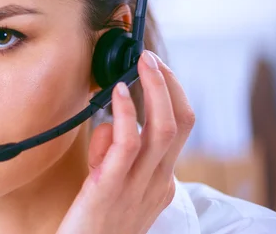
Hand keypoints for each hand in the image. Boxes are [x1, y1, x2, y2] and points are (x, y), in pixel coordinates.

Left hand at [56, 50, 195, 233]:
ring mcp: (137, 186)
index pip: (180, 130)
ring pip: (162, 129)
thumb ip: (116, 156)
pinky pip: (127, 144)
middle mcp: (157, 182)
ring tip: (142, 64)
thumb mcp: (116, 187)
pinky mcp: (110, 188)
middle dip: (169, 85)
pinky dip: (128, 113)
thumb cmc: (95, 223)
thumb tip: (111, 122)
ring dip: (156, 90)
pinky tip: (120, 93)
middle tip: (150, 58)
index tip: (156, 72)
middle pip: (179, 124)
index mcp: (161, 182)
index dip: (172, 95)